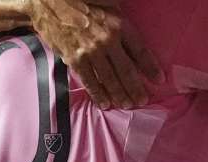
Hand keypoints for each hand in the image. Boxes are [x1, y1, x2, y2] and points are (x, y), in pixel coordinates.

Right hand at [27, 0, 160, 109]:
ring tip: (127, 105)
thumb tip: (133, 34)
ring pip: (109, 79)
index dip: (150, 67)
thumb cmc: (80, 1)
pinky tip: (105, 103)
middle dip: (136, 88)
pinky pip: (90, 81)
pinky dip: (98, 94)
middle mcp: (107, 40)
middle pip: (126, 70)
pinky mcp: (75, 60)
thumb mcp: (108, 3)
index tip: (159, 79)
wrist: (48, 3)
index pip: (140, 51)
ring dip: (120, 94)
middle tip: (142, 100)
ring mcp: (91, 52)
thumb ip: (121, 19)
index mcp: (118, 25)